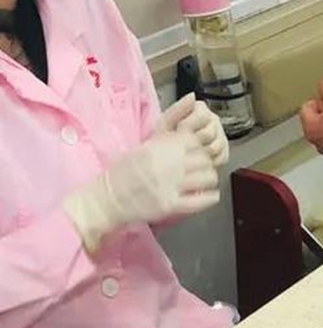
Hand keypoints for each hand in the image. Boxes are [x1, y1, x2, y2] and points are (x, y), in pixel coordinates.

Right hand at [64, 134, 219, 252]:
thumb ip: (166, 140)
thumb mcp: (142, 147)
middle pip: (204, 158)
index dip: (198, 147)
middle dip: (206, 163)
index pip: (194, 141)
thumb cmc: (123, 173)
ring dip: (209, 179)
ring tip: (204, 182)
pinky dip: (210, 198)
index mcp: (159, 147)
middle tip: (202, 169)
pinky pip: (201, 200)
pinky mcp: (171, 205)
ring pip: (208, 178)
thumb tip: (188, 122)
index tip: (195, 152)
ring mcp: (171, 185)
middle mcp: (168, 164)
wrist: (107, 199)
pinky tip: (209, 195)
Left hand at [157, 93, 228, 165]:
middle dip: (193, 141)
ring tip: (188, 154)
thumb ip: (178, 108)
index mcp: (200, 109)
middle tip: (182, 145)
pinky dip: (207, 161)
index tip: (178, 131)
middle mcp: (213, 120)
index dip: (188, 126)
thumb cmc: (166, 138)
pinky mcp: (224, 151)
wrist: (169, 157)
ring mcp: (220, 136)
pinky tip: (197, 160)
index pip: (202, 115)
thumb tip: (192, 95)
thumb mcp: (166, 122)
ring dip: (200, 153)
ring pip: (215, 147)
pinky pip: (220, 157)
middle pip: (209, 133)